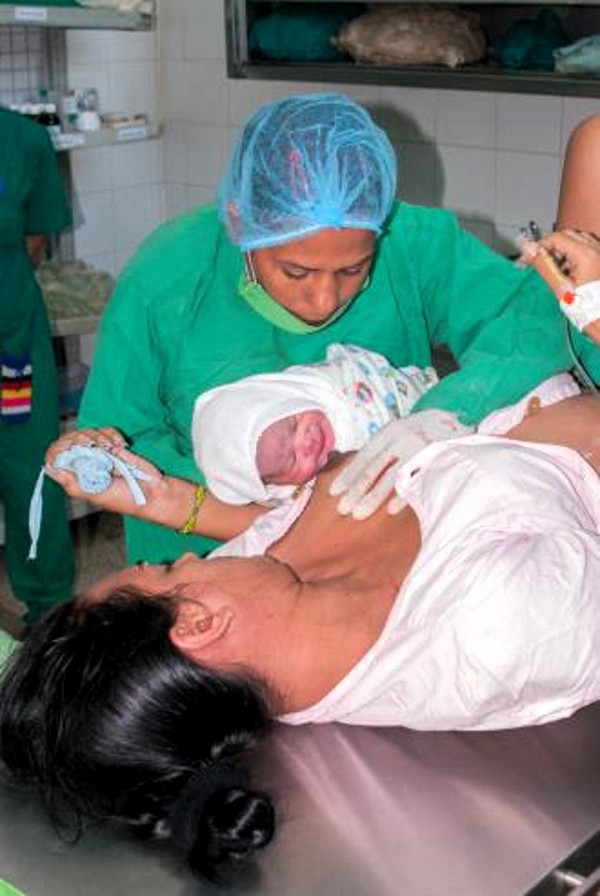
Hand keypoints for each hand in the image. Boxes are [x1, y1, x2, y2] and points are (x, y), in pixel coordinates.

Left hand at [45, 426, 164, 516]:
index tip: (71, 448)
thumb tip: (48, 467)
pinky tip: (121, 445)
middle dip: (82, 439)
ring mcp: (99, 452)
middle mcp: (85, 462)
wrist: (152, 491)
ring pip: (88, 432)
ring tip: (112, 450)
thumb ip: (70, 482)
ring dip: (101, 437)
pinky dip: (112, 434)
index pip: (57, 454)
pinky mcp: (114, 443)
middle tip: (96, 447)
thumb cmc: (124, 499)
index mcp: (77, 476)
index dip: (61, 447)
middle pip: (71, 439)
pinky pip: (106, 430)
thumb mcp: (94, 495)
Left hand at [329, 409, 472, 518]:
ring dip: (373, 497)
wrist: (459, 423)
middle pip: (374, 468)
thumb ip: (382, 449)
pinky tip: (389, 511)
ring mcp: (419, 448)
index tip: (335, 492)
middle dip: (356, 490)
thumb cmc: (423, 433)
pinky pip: (415, 481)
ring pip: (391, 477)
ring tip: (359, 513)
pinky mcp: (435, 459)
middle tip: (342, 508)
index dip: (349, 474)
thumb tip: (354, 475)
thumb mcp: (401, 433)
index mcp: (389, 431)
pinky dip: (402, 496)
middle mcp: (402, 437)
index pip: (365, 455)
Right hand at [533, 229, 599, 288]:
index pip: (556, 238)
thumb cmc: (585, 307)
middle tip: (541, 263)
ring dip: (562, 250)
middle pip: (567, 235)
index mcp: (585, 255)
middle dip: (551, 247)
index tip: (529, 257)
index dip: (539, 246)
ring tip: (556, 269)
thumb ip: (544, 266)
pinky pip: (585, 247)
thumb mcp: (560, 287)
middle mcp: (596, 249)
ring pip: (576, 240)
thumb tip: (529, 250)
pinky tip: (568, 271)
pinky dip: (573, 254)